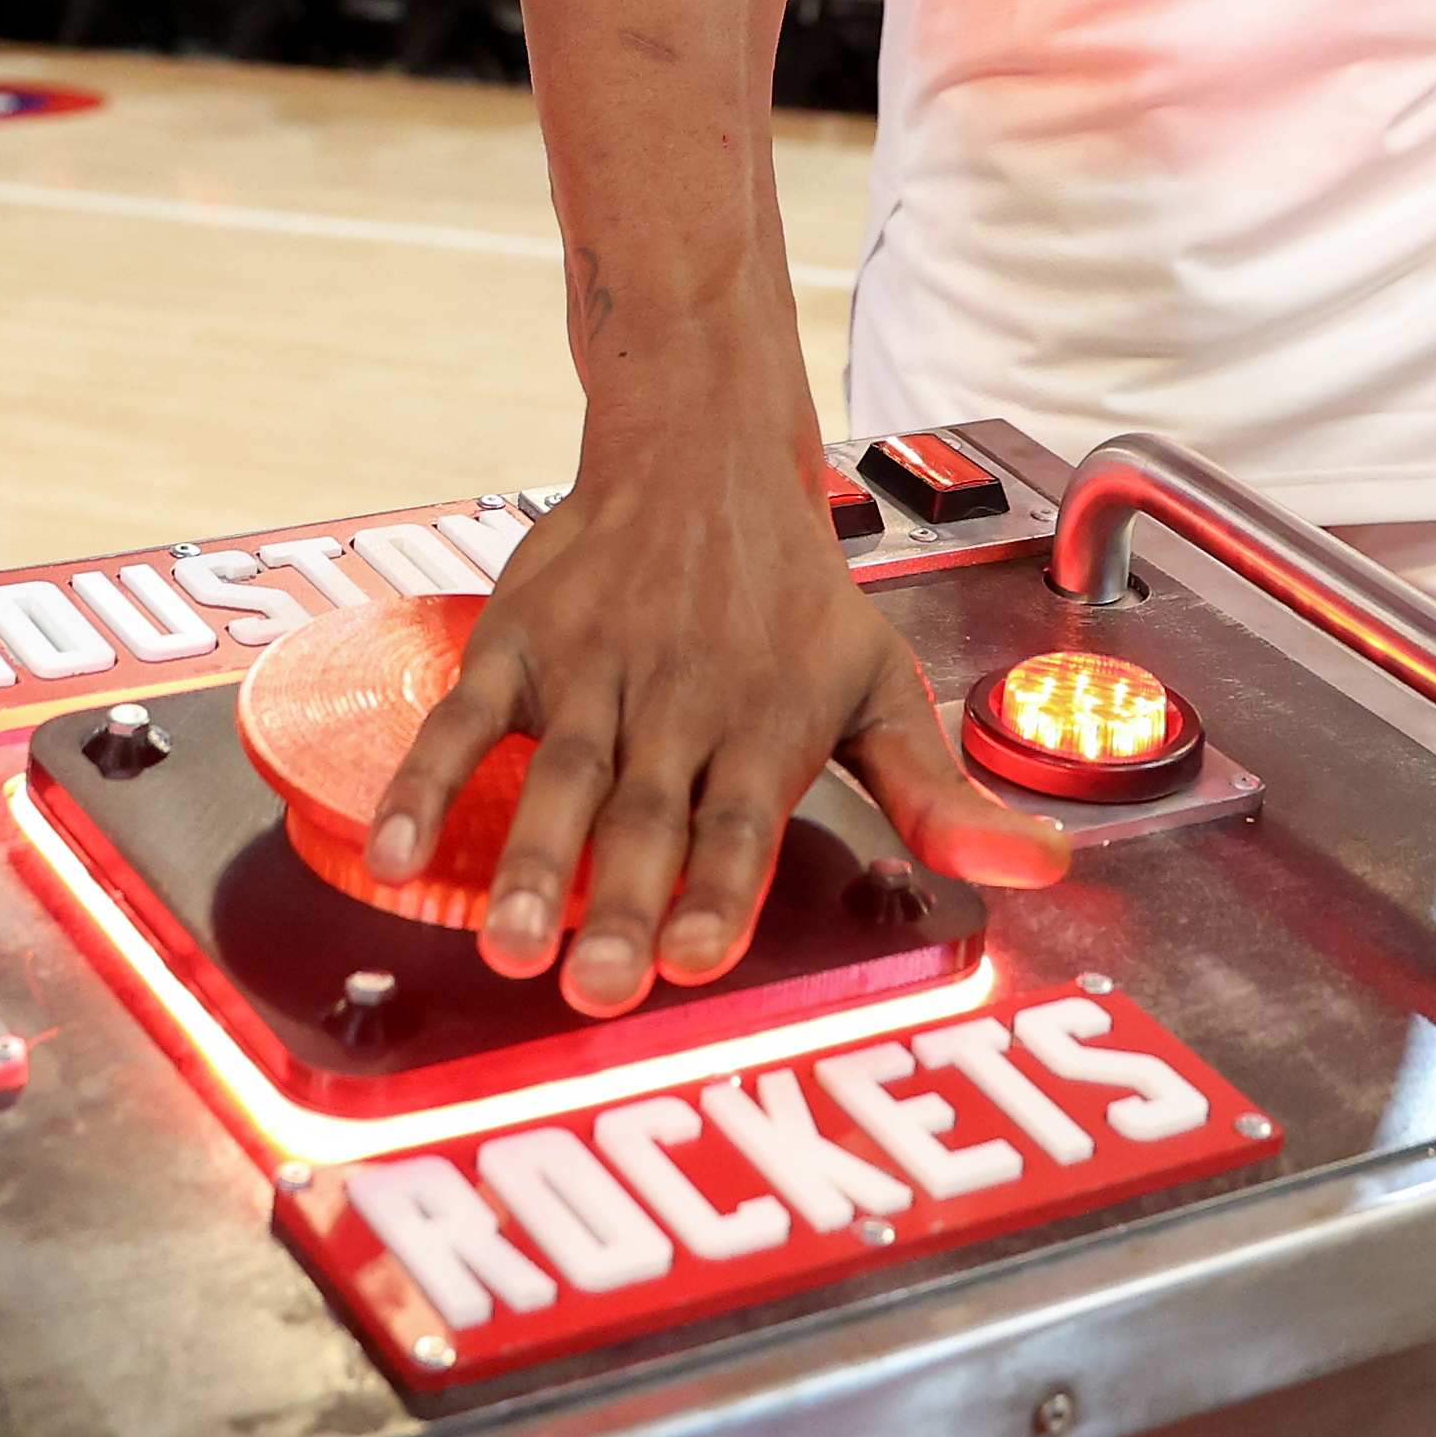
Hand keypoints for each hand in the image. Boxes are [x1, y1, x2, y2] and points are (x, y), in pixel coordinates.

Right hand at [365, 424, 1064, 1013]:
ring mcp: (595, 672)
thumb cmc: (795, 592)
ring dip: (531, 861)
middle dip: (621, 903)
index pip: (743, 821)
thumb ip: (937, 794)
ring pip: (559, 776)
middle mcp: (680, 702)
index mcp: (769, 722)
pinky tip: (396, 851)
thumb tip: (1039, 870)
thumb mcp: (882, 682)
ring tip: (508, 944)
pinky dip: (425, 780)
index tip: (697, 957)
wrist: (703, 448)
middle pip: (647, 815)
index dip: (719, 888)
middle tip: (597, 987)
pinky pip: (465, 718)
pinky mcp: (524, 645)